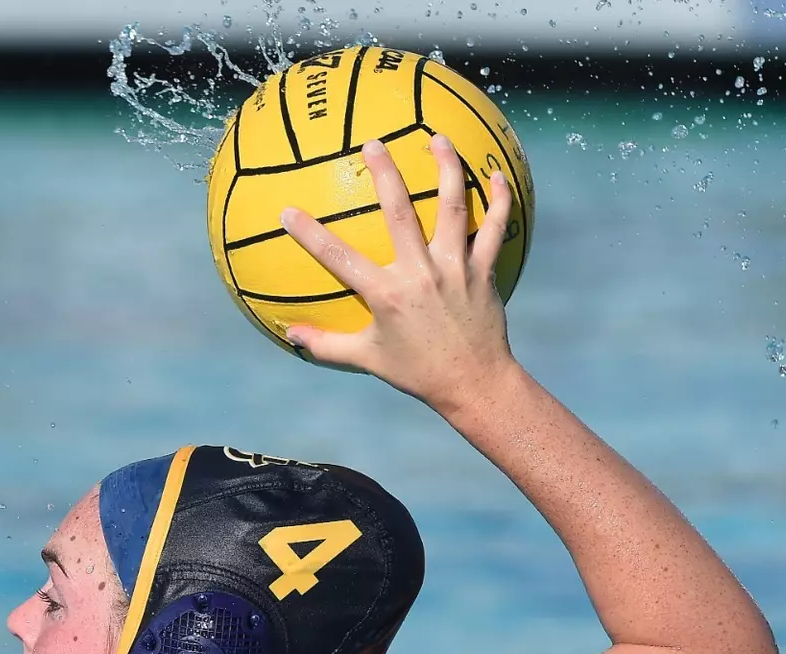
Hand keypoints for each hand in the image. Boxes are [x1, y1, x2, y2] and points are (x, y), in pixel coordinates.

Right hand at [281, 135, 516, 415]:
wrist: (473, 384)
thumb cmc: (417, 372)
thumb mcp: (367, 359)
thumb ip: (325, 344)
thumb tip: (289, 334)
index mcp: (386, 295)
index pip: (339, 258)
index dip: (310, 235)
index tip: (287, 212)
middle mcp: (420, 274)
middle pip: (399, 212)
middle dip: (384, 173)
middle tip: (372, 142)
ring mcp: (455, 268)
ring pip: (452, 206)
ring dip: (446, 167)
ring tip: (438, 138)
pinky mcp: (484, 270)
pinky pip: (494, 226)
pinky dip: (498, 198)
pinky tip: (495, 173)